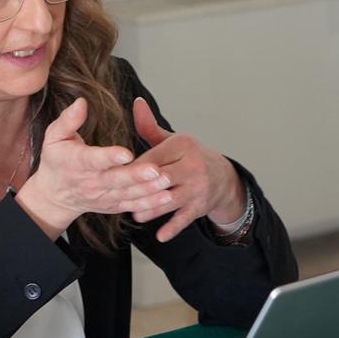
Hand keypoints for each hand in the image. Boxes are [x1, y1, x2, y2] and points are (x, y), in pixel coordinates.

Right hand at [14, 97, 175, 238]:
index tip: (126, 153)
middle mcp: (91, 182)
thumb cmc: (56, 161)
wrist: (54, 195)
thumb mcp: (53, 137)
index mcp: (77, 163)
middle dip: (136, 175)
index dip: (110, 157)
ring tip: (166, 181)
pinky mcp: (113, 204)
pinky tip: (166, 197)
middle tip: (156, 169)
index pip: (94, 159)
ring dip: (148, 189)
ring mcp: (103, 196)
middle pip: (116, 179)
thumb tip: (81, 102)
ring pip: (128, 193)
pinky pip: (132, 205)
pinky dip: (149, 204)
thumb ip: (68, 120)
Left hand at [125, 97, 245, 242]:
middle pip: (164, 178)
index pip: (155, 157)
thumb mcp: (173, 139)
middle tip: (121, 195)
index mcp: (183, 146)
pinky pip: (185, 219)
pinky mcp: (200, 206)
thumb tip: (135, 101)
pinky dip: (173, 228)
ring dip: (153, 209)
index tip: (115, 173)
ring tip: (135, 214)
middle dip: (143, 188)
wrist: (223, 178)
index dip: (135, 167)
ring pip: (172, 200)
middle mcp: (192, 166)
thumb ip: (149, 126)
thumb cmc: (189, 157)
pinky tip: (160, 236)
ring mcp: (198, 188)